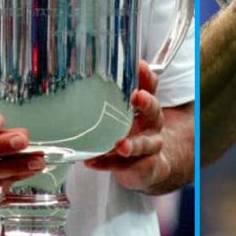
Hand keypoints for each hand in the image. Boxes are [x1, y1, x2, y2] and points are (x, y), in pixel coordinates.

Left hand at [84, 61, 173, 191]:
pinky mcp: (141, 168)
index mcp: (146, 108)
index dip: (147, 77)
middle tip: (137, 96)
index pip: (150, 87)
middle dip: (147, 103)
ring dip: (132, 144)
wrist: (147, 166)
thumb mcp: (122, 112)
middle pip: (154, 112)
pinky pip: (125, 167)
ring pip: (145, 145)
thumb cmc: (130, 132)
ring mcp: (149, 148)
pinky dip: (107, 164)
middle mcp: (152, 126)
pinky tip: (91, 161)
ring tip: (121, 145)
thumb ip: (109, 95)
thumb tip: (80, 69)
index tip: (141, 67)